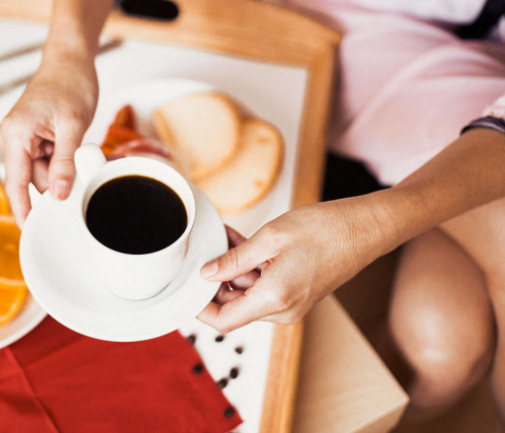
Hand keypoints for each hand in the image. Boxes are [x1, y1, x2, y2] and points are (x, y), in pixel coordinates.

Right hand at [0, 53, 97, 225]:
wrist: (70, 62)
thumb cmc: (69, 83)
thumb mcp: (73, 125)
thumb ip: (65, 162)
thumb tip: (58, 194)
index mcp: (15, 134)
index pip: (17, 183)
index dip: (23, 210)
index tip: (29, 232)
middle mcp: (11, 138)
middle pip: (33, 180)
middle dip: (57, 178)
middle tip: (78, 157)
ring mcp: (19, 139)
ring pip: (42, 173)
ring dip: (62, 167)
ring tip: (74, 140)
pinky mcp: (30, 139)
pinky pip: (45, 161)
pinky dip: (60, 159)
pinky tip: (69, 140)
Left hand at [198, 197, 391, 332]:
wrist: (364, 229)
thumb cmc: (324, 229)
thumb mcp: (270, 237)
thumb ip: (234, 259)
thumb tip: (208, 273)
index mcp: (274, 299)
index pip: (224, 321)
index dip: (200, 308)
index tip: (187, 289)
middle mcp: (283, 310)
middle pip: (233, 307)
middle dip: (216, 281)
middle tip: (209, 250)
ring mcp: (292, 305)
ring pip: (247, 294)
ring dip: (233, 270)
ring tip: (227, 238)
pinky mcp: (297, 295)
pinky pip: (263, 287)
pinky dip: (251, 268)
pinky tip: (243, 243)